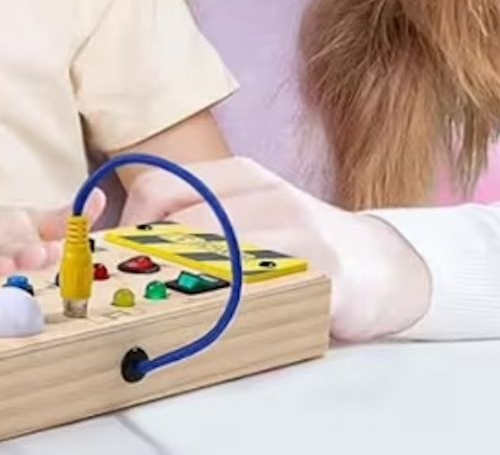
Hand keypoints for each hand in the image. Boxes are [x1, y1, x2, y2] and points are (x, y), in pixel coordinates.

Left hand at [121, 156, 430, 340]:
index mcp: (237, 174)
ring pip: (219, 257)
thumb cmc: (297, 242)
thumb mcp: (243, 212)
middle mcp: (265, 192)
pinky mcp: (326, 270)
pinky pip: (265, 293)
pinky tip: (231, 324)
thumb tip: (123, 246)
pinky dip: (236, 314)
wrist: (381, 262)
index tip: (118, 261)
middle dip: (153, 263)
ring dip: (190, 290)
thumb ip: (193, 218)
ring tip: (184, 311)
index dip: (128, 226)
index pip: (158, 186)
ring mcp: (298, 228)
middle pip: (182, 222)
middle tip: (144, 296)